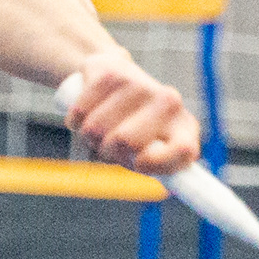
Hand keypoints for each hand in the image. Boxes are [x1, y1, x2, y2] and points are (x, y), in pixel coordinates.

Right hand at [60, 54, 198, 177]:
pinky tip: (85, 112)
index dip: (154, 163)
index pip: (183, 151)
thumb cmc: (136, 128)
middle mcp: (170, 103)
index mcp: (185, 130)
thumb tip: (170, 188)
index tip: (137, 164)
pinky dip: (74, 119)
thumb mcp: (151, 152)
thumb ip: (159, 169)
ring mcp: (141, 84)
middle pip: (125, 141)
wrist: (117, 76)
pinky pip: (80, 109)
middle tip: (108, 146)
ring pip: (96, 127)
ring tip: (98, 129)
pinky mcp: (112, 71)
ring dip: (87, 135)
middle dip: (106, 151)